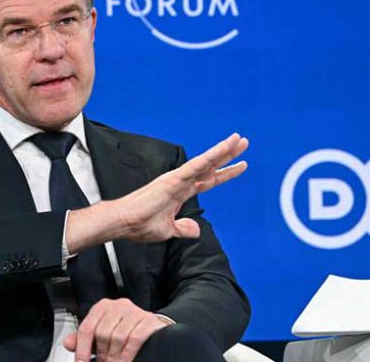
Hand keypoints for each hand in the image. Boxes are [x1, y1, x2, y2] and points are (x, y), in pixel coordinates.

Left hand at [63, 298, 168, 361]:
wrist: (150, 327)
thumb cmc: (124, 329)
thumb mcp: (101, 332)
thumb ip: (83, 339)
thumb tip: (68, 343)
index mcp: (102, 307)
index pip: (87, 328)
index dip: (82, 349)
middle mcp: (118, 305)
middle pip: (102, 333)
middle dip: (101, 354)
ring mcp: (134, 311)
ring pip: (118, 337)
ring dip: (115, 356)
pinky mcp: (148, 320)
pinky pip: (135, 339)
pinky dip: (128, 354)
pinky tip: (125, 361)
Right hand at [66, 133, 247, 251]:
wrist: (124, 223)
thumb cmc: (140, 224)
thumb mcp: (168, 230)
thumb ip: (183, 228)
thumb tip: (196, 230)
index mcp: (181, 193)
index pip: (208, 180)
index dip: (225, 173)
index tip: (241, 165)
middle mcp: (181, 182)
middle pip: (210, 166)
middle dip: (228, 155)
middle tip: (244, 142)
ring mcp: (177, 179)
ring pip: (205, 162)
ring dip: (223, 150)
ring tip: (239, 139)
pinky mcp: (173, 179)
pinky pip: (195, 166)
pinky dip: (209, 157)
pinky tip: (222, 150)